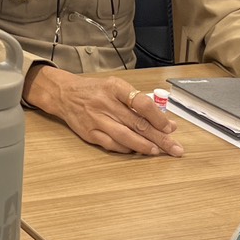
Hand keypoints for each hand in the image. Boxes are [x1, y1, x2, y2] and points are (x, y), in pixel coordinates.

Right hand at [25, 66, 182, 156]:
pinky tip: (137, 150)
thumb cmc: (95, 91)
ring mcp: (96, 119)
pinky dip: (126, 148)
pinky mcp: (89, 132)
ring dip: (144, 146)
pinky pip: (111, 144)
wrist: (64, 94)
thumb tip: (165, 122)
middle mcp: (106, 103)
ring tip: (158, 152)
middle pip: (137, 123)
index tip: (170, 128)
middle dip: (159, 138)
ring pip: (125, 136)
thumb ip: (138, 103)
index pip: (142, 103)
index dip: (158, 117)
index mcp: (115, 88)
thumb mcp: (115, 87)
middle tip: (175, 148)